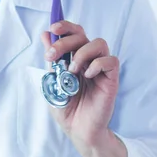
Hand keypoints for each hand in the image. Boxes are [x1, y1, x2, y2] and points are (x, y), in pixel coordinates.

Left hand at [40, 20, 126, 156]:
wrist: (77, 130)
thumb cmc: (66, 108)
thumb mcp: (52, 80)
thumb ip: (52, 59)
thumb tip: (45, 35)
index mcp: (73, 58)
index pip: (73, 33)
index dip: (65, 26)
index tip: (53, 29)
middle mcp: (88, 60)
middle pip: (82, 34)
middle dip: (65, 40)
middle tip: (52, 56)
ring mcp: (100, 69)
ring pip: (99, 43)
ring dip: (81, 53)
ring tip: (72, 70)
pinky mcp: (111, 79)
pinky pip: (110, 61)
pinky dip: (97, 64)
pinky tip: (87, 76)